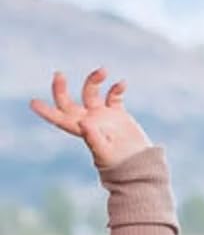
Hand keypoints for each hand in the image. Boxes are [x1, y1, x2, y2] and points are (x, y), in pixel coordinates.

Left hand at [30, 69, 151, 168]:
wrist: (139, 164)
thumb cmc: (118, 163)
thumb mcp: (104, 151)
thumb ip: (93, 137)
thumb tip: (84, 123)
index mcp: (80, 130)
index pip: (58, 118)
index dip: (46, 111)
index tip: (33, 103)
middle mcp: (88, 119)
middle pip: (67, 101)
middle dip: (60, 88)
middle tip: (59, 74)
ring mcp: (102, 115)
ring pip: (91, 92)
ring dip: (94, 80)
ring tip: (103, 71)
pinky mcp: (117, 113)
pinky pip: (114, 96)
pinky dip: (117, 88)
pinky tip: (122, 84)